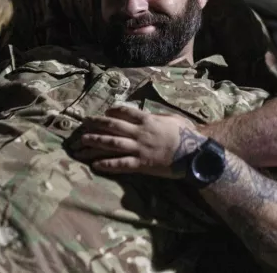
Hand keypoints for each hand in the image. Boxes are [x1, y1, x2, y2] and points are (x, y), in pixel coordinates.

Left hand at [74, 105, 203, 178]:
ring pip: (112, 144)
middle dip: (96, 124)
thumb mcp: (174, 119)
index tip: (104, 112)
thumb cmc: (187, 135)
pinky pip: (121, 164)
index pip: (126, 111)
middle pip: (113, 126)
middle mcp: (140, 132)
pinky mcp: (141, 164)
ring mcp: (139, 148)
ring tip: (82, 142)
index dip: (113, 110)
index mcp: (148, 120)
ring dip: (95, 142)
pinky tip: (95, 164)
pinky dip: (107, 164)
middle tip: (83, 124)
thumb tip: (150, 115)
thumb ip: (159, 116)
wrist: (194, 154)